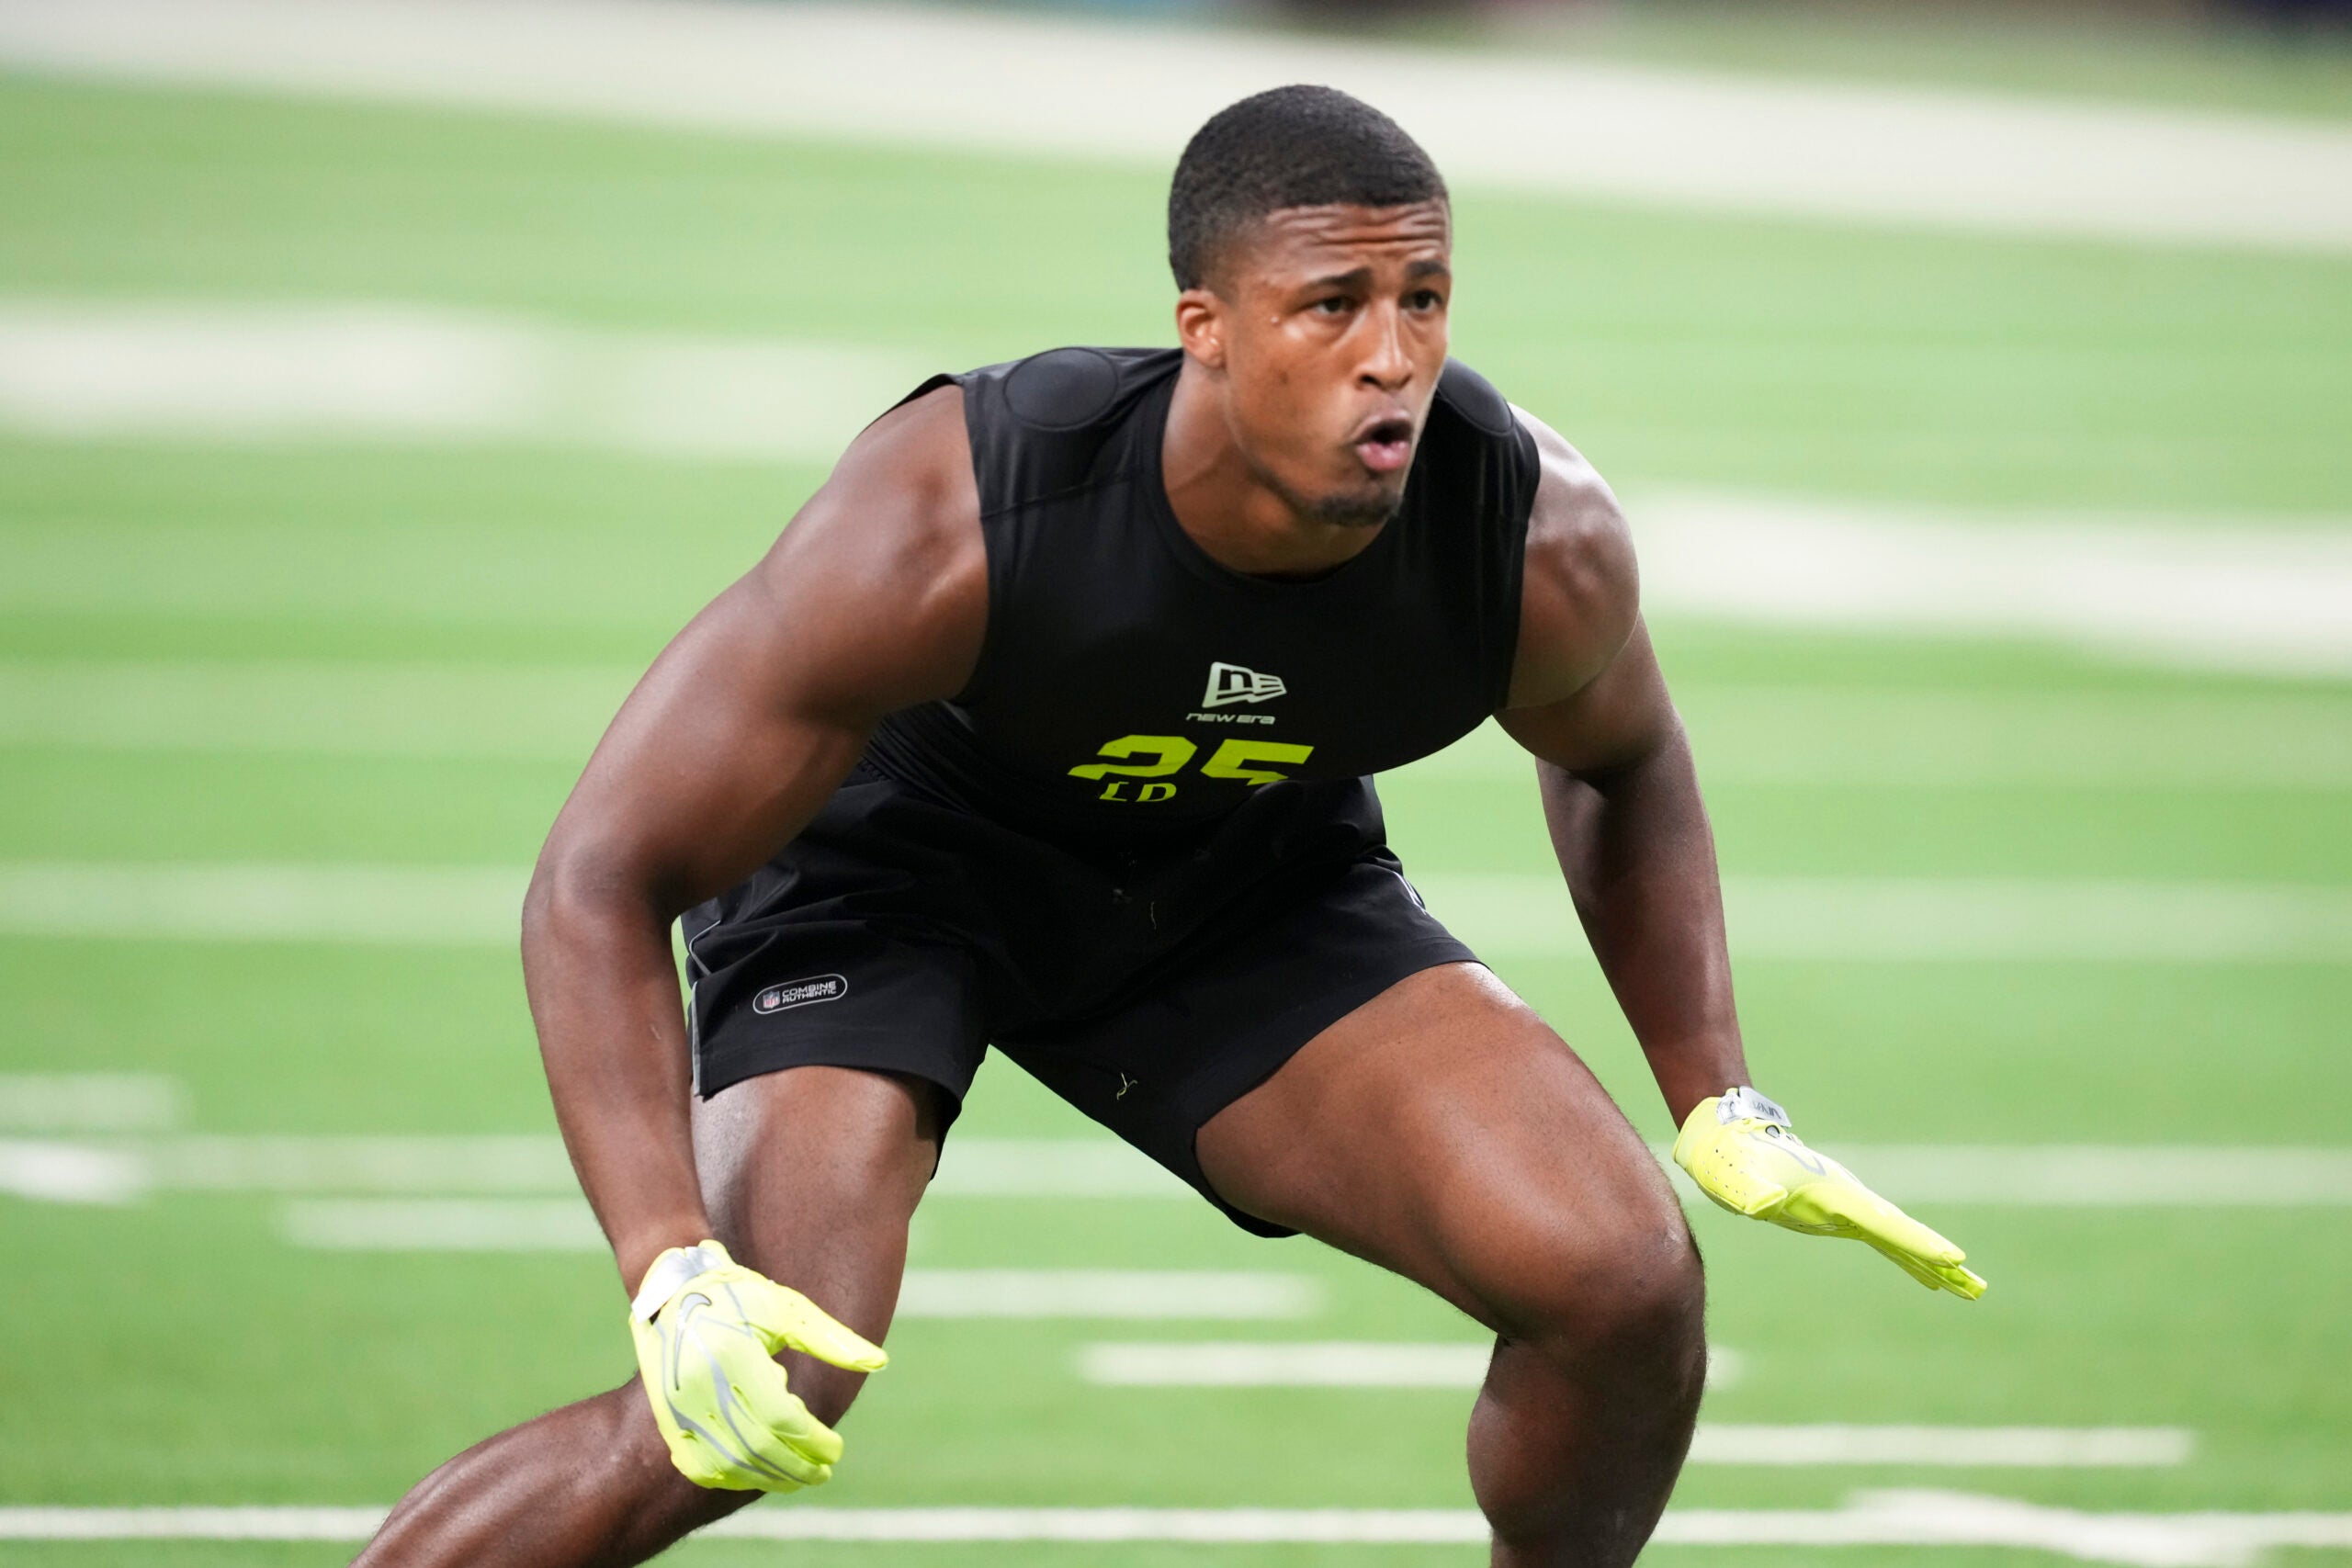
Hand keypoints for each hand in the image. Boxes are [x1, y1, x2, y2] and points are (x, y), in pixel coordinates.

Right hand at [628, 1240, 889, 1490]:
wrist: (672, 1294)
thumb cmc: (738, 1296)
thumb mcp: (786, 1308)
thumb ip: (830, 1339)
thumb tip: (879, 1362)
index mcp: (733, 1357)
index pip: (781, 1417)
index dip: (812, 1440)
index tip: (836, 1449)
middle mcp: (701, 1388)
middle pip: (758, 1447)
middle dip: (796, 1467)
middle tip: (823, 1472)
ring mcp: (679, 1409)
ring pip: (730, 1463)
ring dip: (769, 1479)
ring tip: (798, 1478)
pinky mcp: (669, 1421)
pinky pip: (700, 1466)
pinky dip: (732, 1478)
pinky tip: (758, 1476)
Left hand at [1672, 1089, 1985, 1299]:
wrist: (1728, 1133)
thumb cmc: (1727, 1157)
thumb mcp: (1731, 1176)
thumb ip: (1747, 1189)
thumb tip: (1762, 1205)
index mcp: (1828, 1193)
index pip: (1879, 1222)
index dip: (1914, 1241)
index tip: (1953, 1258)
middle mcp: (1844, 1199)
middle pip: (1899, 1231)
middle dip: (1935, 1258)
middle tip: (1976, 1286)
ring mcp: (1843, 1205)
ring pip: (1895, 1236)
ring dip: (1929, 1261)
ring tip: (1967, 1287)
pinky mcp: (1837, 1211)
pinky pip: (1883, 1237)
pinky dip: (1908, 1255)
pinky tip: (1928, 1276)